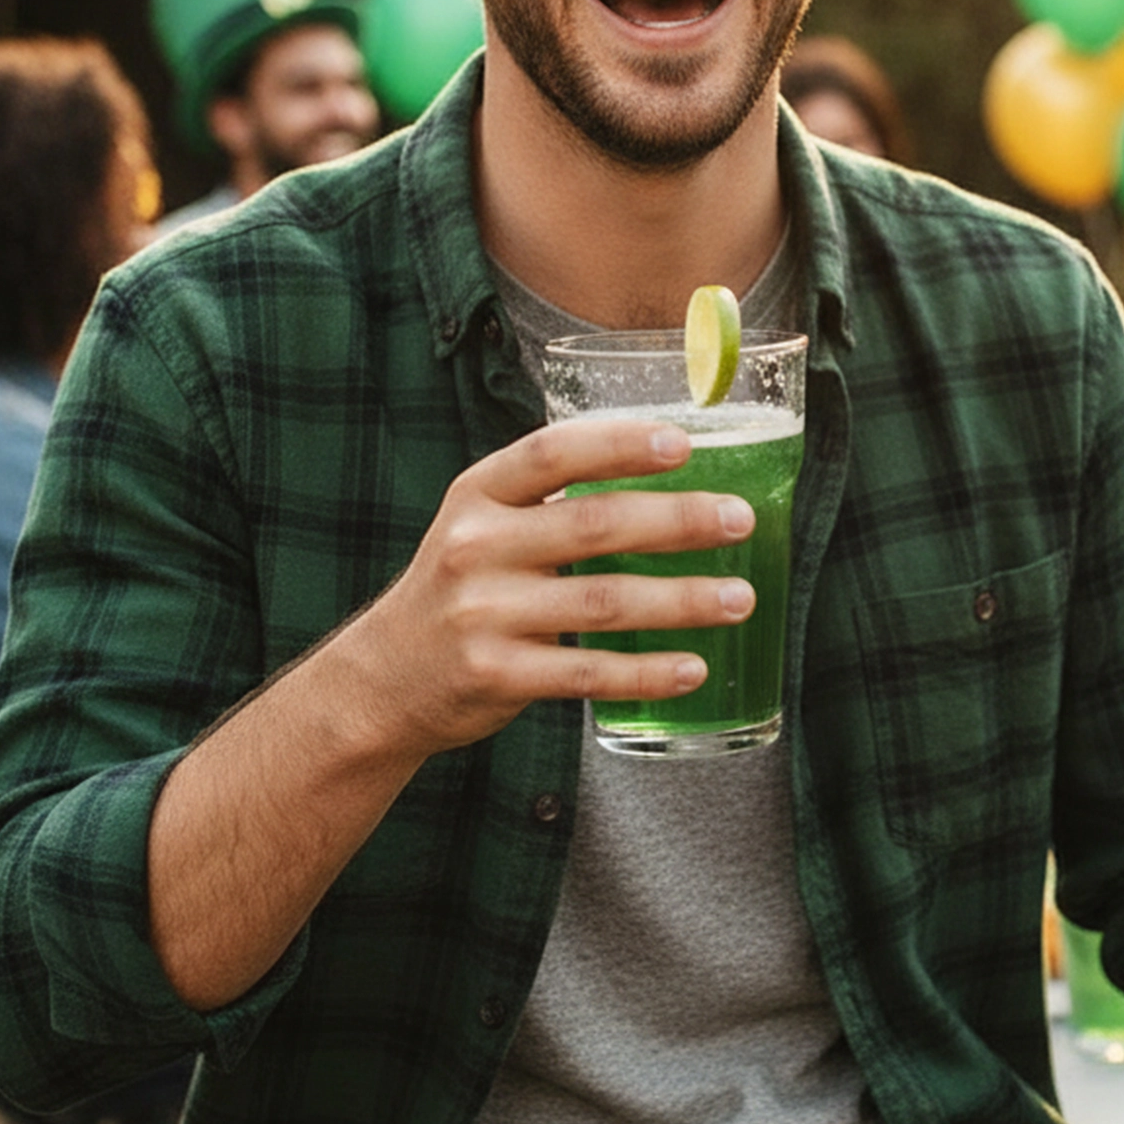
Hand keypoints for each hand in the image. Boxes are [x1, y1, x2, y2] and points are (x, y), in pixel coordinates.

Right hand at [147, 415, 759, 1010]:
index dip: (619, 444)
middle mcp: (476, 547)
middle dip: (678, 521)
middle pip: (594, 526)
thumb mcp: (482, 523)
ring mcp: (484, 615)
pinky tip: (694, 667)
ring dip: (682, 601)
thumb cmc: (460, 586)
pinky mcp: (496, 676)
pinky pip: (588, 675)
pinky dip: (647, 673)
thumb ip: (552, 498)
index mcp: (479, 495)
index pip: (553, 453)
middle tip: (739, 519)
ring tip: (741, 598)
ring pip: (603, 604)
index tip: (682, 443)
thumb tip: (669, 472)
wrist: (382, 679)